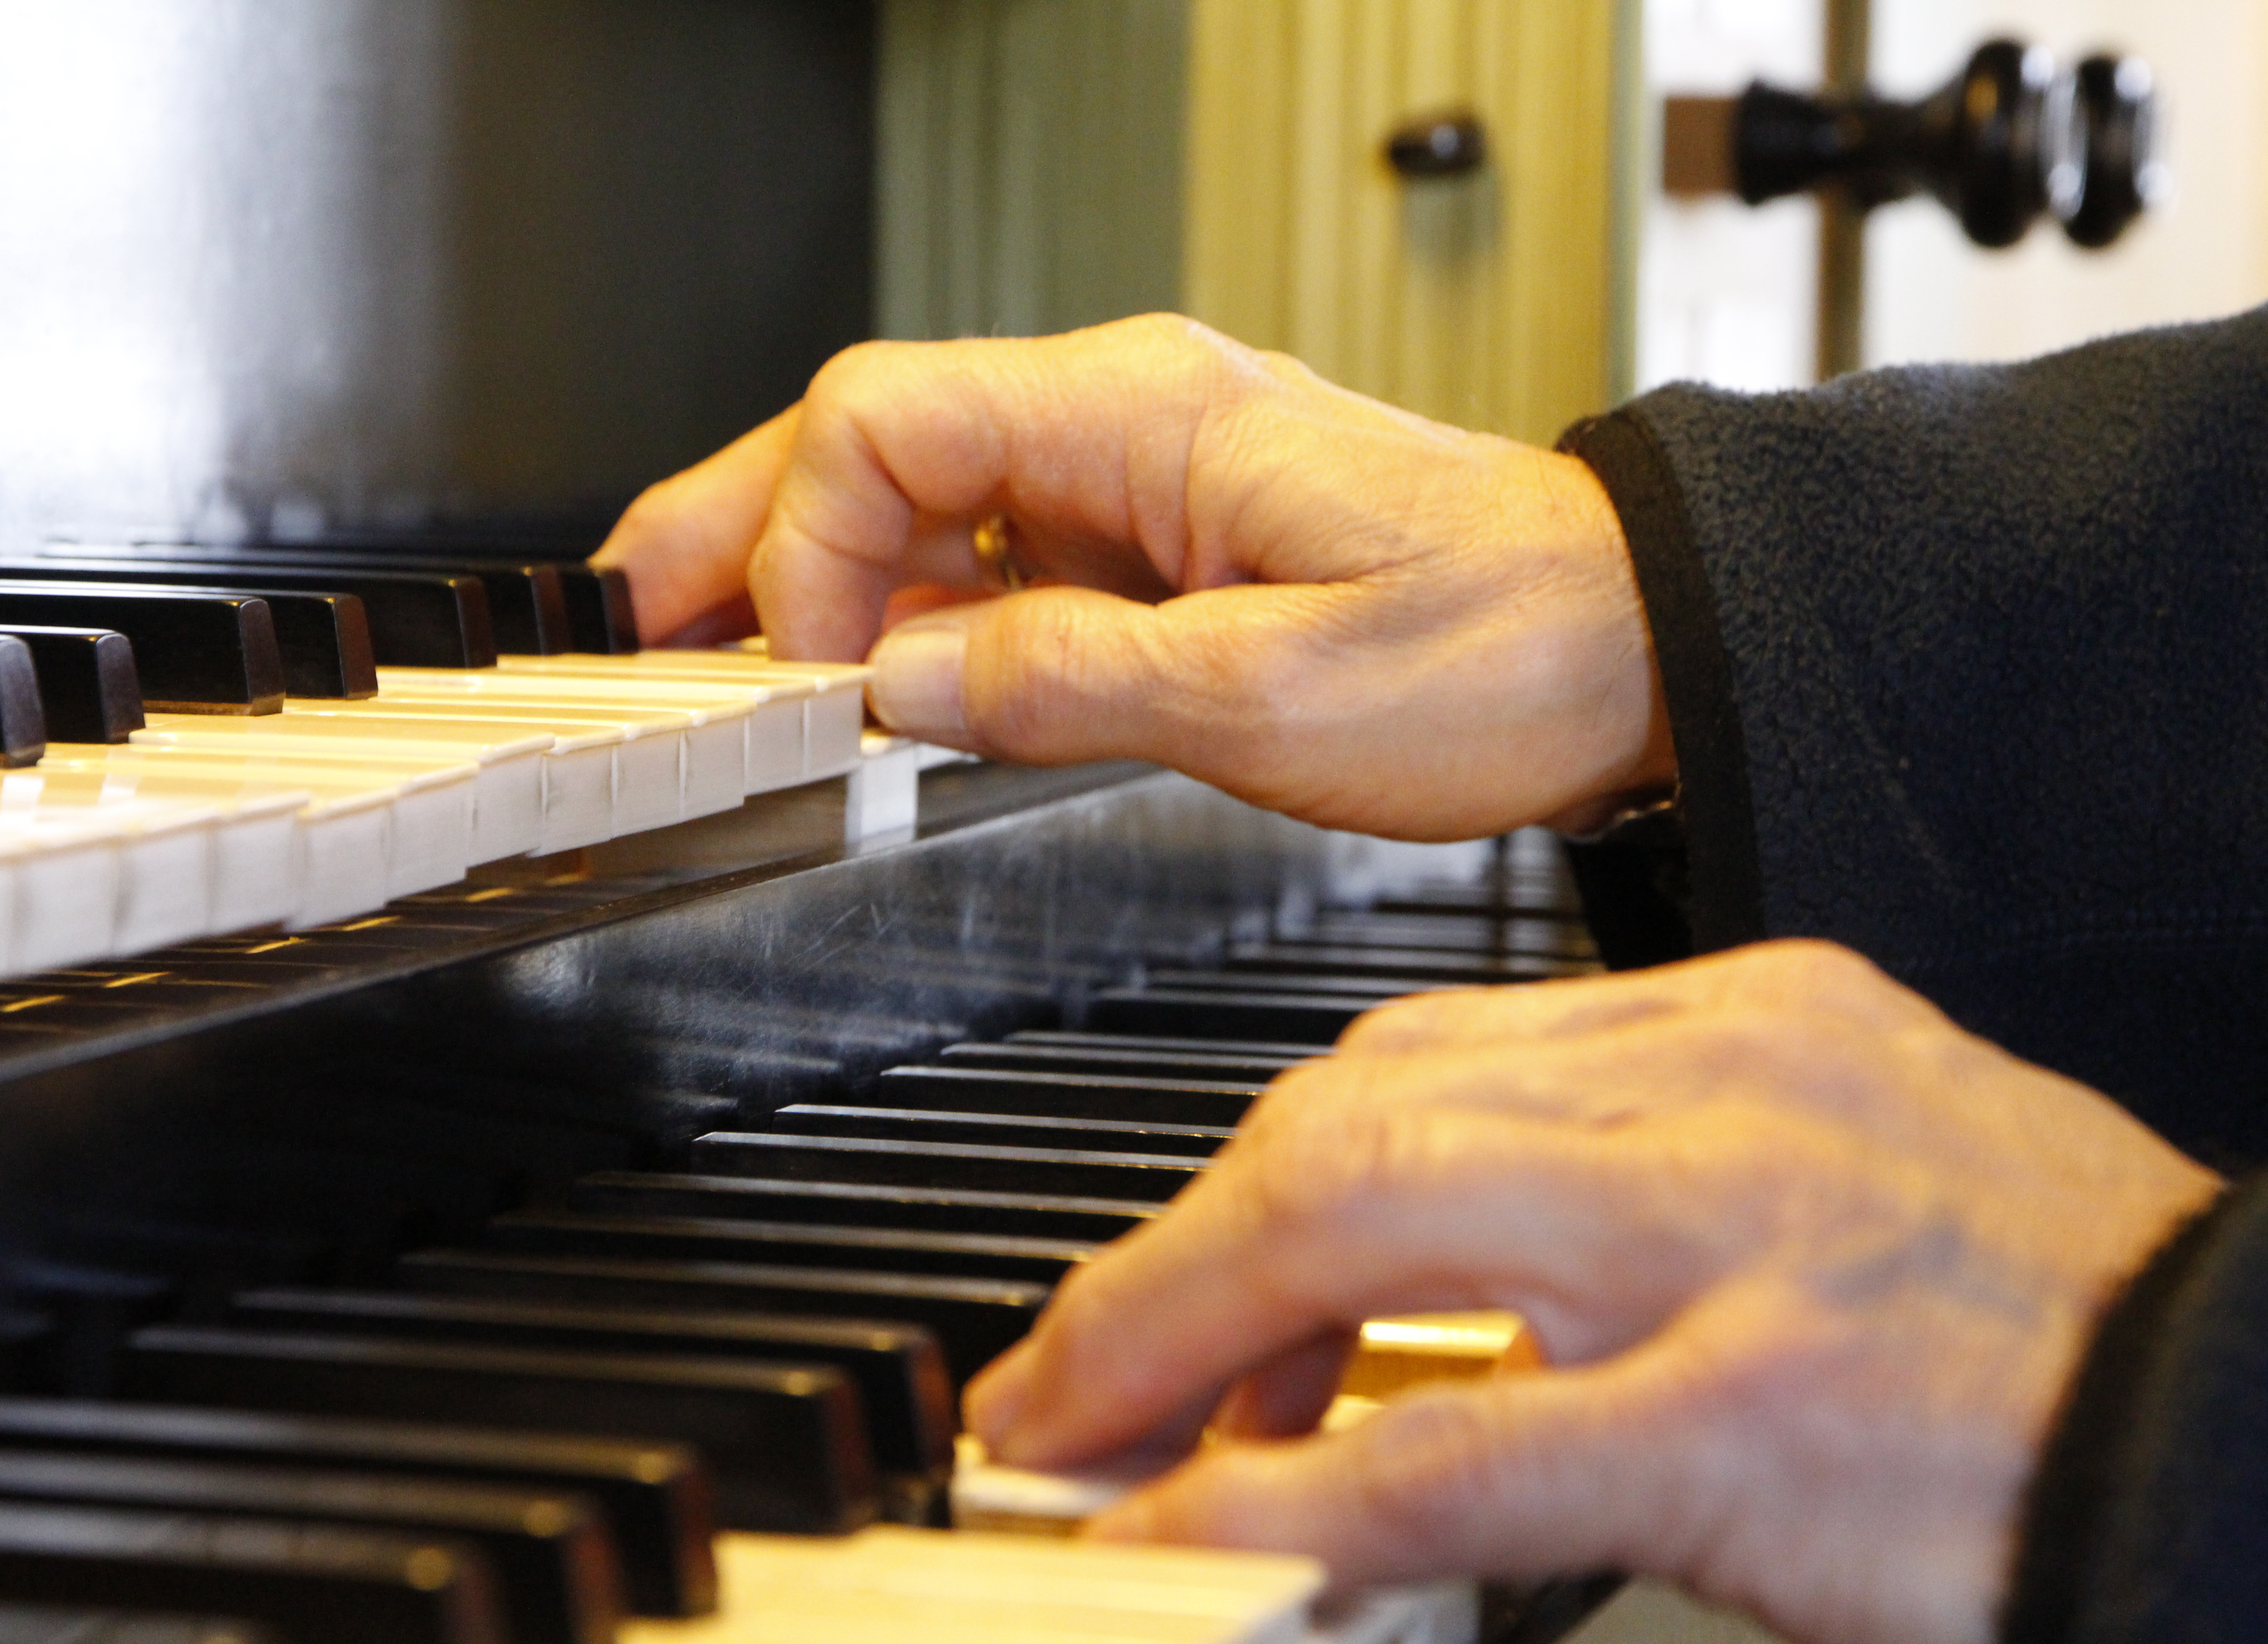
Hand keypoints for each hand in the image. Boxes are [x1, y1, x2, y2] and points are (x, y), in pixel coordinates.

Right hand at [593, 315, 1670, 838]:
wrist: (1639, 647)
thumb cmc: (1510, 646)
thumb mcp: (1274, 696)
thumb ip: (1066, 682)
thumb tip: (905, 691)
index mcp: (1139, 414)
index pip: (881, 424)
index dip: (800, 544)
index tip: (803, 678)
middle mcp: (1123, 424)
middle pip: (867, 444)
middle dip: (735, 531)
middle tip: (628, 623)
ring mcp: (1136, 484)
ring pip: (916, 506)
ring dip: (809, 584)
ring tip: (718, 668)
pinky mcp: (1159, 551)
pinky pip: (992, 566)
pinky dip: (910, 627)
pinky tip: (870, 689)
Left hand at [960, 941, 2222, 1643]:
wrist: (2254, 1411)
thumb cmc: (2039, 1324)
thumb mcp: (1825, 1188)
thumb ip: (1622, 1207)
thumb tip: (1416, 1295)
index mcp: (1743, 1027)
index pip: (1420, 1056)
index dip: (1255, 1170)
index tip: (1173, 1271)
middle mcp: (1723, 1094)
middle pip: (1356, 1124)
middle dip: (1177, 1253)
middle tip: (1075, 1371)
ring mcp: (1736, 1245)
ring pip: (1364, 1230)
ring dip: (1182, 1342)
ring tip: (1087, 1442)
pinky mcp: (1758, 1417)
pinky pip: (1458, 1446)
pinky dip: (1295, 1499)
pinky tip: (1201, 1541)